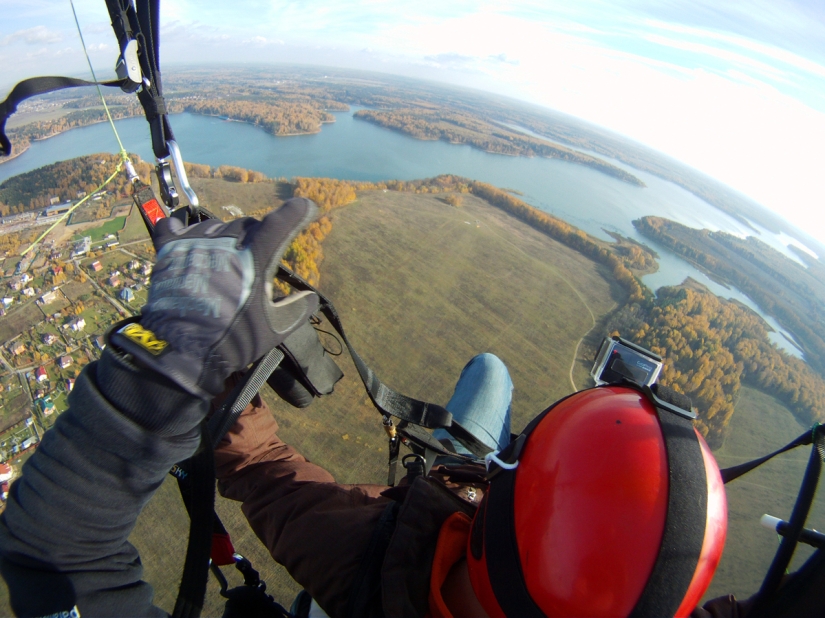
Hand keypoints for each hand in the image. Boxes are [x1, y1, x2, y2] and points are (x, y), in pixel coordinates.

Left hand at [110, 198, 318, 397]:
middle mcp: (225, 243)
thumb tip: (311, 297)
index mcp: (254, 259)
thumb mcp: (274, 329)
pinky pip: (174, 227)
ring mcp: (195, 244)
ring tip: (223, 260)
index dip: (296, 212)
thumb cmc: (234, 339)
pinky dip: (184, 232)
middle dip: (256, 237)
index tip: (306, 207)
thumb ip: (297, 309)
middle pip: (247, 225)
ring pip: (215, 225)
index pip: (279, 224)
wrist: (184, 353)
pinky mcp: (168, 252)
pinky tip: (189, 241)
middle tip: (254, 261)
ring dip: (225, 237)